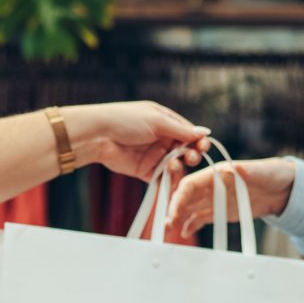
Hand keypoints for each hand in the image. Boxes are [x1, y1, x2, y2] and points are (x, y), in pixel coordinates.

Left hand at [63, 102, 209, 181]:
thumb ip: (181, 130)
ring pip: (176, 166)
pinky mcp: (146, 171)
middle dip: (191, 155)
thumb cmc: (125, 120)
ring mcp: (154, 156)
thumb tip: (205, 133)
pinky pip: (162, 179)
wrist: (98, 136)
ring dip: (179, 167)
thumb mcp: (157, 121)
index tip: (204, 147)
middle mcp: (162, 139)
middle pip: (185, 151)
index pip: (189, 133)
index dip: (198, 141)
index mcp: (166, 123)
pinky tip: (171, 181)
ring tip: (172, 165)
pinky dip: (169, 182)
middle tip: (191, 157)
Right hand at [167, 157, 296, 240]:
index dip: (180, 197)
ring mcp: (215, 199)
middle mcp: (211, 185)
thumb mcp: (263, 172)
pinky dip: (191, 224)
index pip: (191, 184)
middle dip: (175, 210)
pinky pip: (201, 218)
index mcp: (217, 173)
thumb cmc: (272, 174)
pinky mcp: (220, 211)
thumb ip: (248, 170)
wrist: (283, 189)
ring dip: (179, 218)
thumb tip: (237, 167)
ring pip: (190, 208)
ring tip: (170, 231)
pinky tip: (185, 233)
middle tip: (167, 225)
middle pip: (186, 197)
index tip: (174, 211)